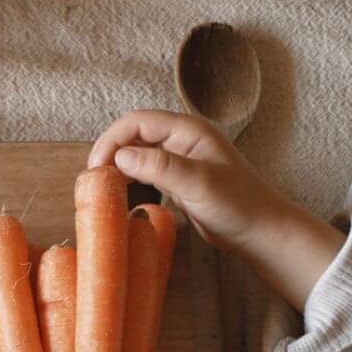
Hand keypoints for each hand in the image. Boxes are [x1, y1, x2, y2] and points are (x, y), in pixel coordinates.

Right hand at [89, 109, 343, 307]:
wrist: (258, 229)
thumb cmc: (235, 204)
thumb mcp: (196, 183)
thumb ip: (159, 166)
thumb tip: (120, 156)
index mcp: (187, 130)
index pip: (136, 122)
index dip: (111, 140)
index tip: (94, 169)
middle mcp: (181, 139)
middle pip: (133, 135)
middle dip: (110, 152)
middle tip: (93, 182)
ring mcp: (179, 159)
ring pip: (137, 153)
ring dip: (117, 166)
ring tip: (102, 189)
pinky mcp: (177, 179)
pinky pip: (145, 171)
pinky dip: (129, 179)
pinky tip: (122, 195)